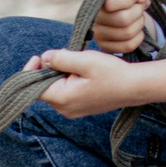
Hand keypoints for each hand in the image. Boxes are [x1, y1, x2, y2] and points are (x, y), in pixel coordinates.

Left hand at [21, 47, 165, 117]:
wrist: (134, 87)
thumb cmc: (111, 73)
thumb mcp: (84, 60)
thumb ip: (60, 58)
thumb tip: (43, 58)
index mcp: (62, 99)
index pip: (33, 87)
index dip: (31, 71)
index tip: (37, 56)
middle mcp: (64, 109)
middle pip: (44, 87)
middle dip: (50, 69)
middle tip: (67, 56)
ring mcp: (72, 110)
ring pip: (55, 88)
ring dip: (60, 74)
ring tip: (79, 64)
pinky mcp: (79, 107)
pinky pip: (65, 92)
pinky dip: (68, 80)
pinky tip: (84, 73)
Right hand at [91, 0, 149, 55]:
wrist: (119, 2)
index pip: (112, 2)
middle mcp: (91, 15)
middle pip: (123, 19)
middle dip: (139, 10)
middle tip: (142, 4)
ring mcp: (96, 33)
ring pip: (127, 33)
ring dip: (140, 22)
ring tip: (138, 14)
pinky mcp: (105, 46)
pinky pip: (128, 46)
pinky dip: (138, 36)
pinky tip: (136, 27)